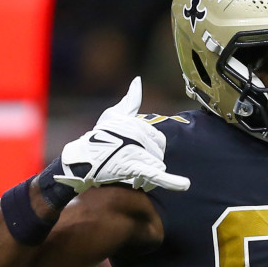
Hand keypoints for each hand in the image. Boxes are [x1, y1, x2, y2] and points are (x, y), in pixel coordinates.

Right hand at [54, 78, 190, 193]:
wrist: (83, 157)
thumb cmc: (99, 135)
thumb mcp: (114, 114)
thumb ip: (131, 100)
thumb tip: (138, 80)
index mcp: (139, 124)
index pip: (159, 140)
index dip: (150, 149)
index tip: (136, 152)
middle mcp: (140, 136)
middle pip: (159, 153)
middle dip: (148, 160)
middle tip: (130, 162)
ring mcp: (138, 151)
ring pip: (157, 164)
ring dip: (146, 171)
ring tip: (130, 172)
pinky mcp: (135, 167)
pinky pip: (156, 174)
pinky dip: (172, 182)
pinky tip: (184, 185)